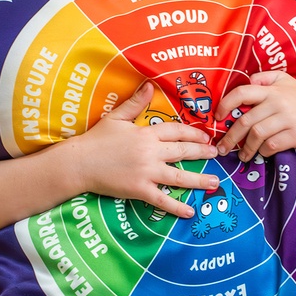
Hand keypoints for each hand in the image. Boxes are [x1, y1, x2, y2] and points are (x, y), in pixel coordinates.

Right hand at [71, 82, 219, 217]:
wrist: (79, 163)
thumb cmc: (96, 139)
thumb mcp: (116, 117)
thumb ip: (136, 102)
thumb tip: (150, 84)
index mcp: (146, 133)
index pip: (177, 131)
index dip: (194, 133)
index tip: (206, 136)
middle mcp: (151, 152)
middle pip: (183, 151)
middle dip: (202, 152)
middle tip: (216, 154)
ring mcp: (146, 172)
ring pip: (179, 177)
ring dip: (199, 179)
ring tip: (215, 182)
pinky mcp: (139, 189)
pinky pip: (162, 200)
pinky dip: (177, 207)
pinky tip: (190, 211)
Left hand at [214, 72, 295, 161]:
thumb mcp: (285, 80)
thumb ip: (264, 78)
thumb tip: (247, 81)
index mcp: (271, 90)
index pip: (242, 93)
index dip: (226, 105)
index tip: (217, 117)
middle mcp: (278, 103)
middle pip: (246, 121)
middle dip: (230, 137)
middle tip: (222, 147)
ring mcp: (287, 119)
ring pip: (257, 135)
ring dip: (246, 148)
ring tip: (242, 155)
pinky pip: (272, 146)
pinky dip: (263, 151)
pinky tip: (262, 153)